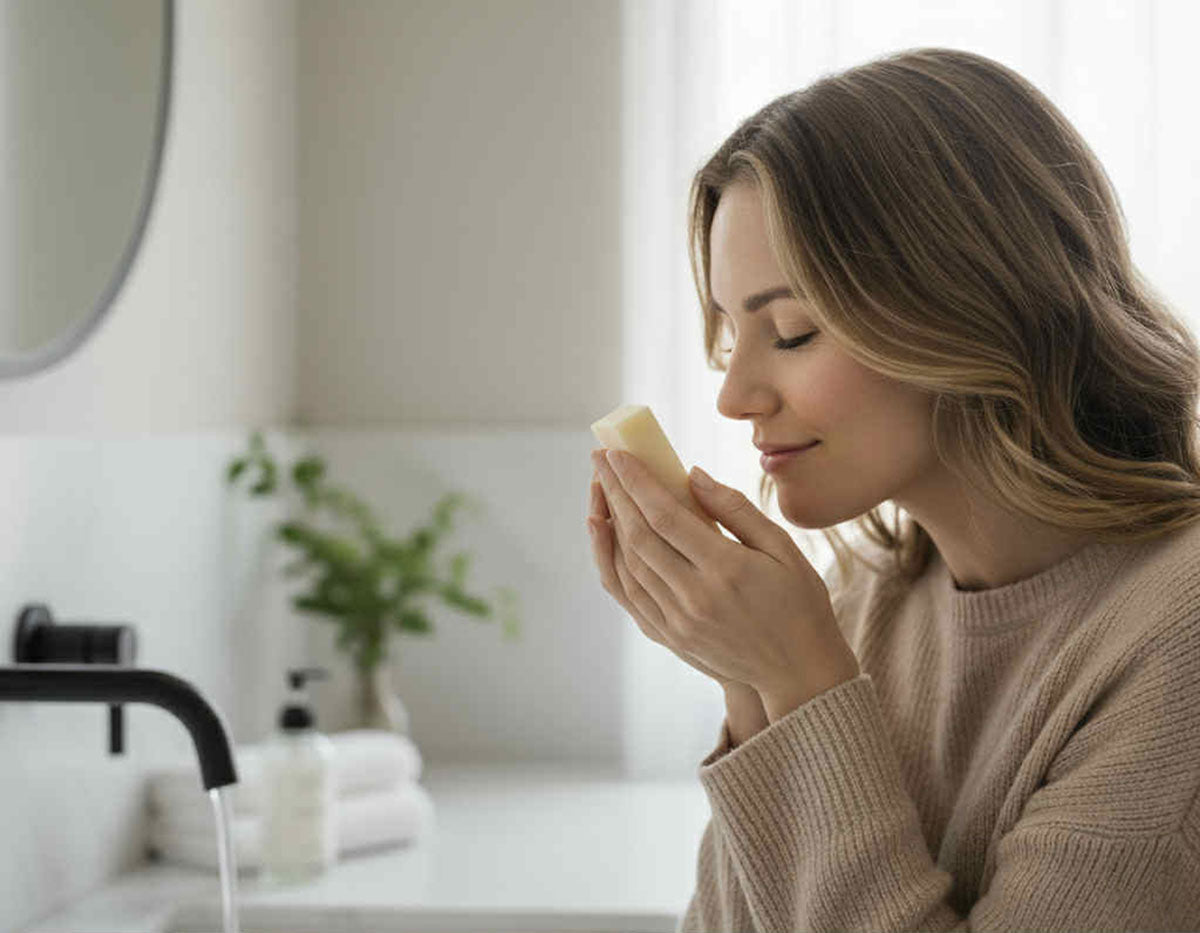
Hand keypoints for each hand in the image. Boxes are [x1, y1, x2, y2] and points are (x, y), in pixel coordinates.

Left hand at [592, 448, 859, 720]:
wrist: (800, 673)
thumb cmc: (800, 602)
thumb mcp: (783, 547)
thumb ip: (736, 509)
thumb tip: (692, 475)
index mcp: (727, 569)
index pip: (665, 517)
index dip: (636, 482)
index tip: (617, 453)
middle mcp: (695, 597)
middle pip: (638, 536)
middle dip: (615, 492)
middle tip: (600, 458)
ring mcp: (678, 621)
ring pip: (628, 564)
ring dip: (608, 522)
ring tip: (600, 488)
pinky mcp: (670, 637)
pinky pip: (628, 594)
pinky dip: (609, 561)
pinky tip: (602, 534)